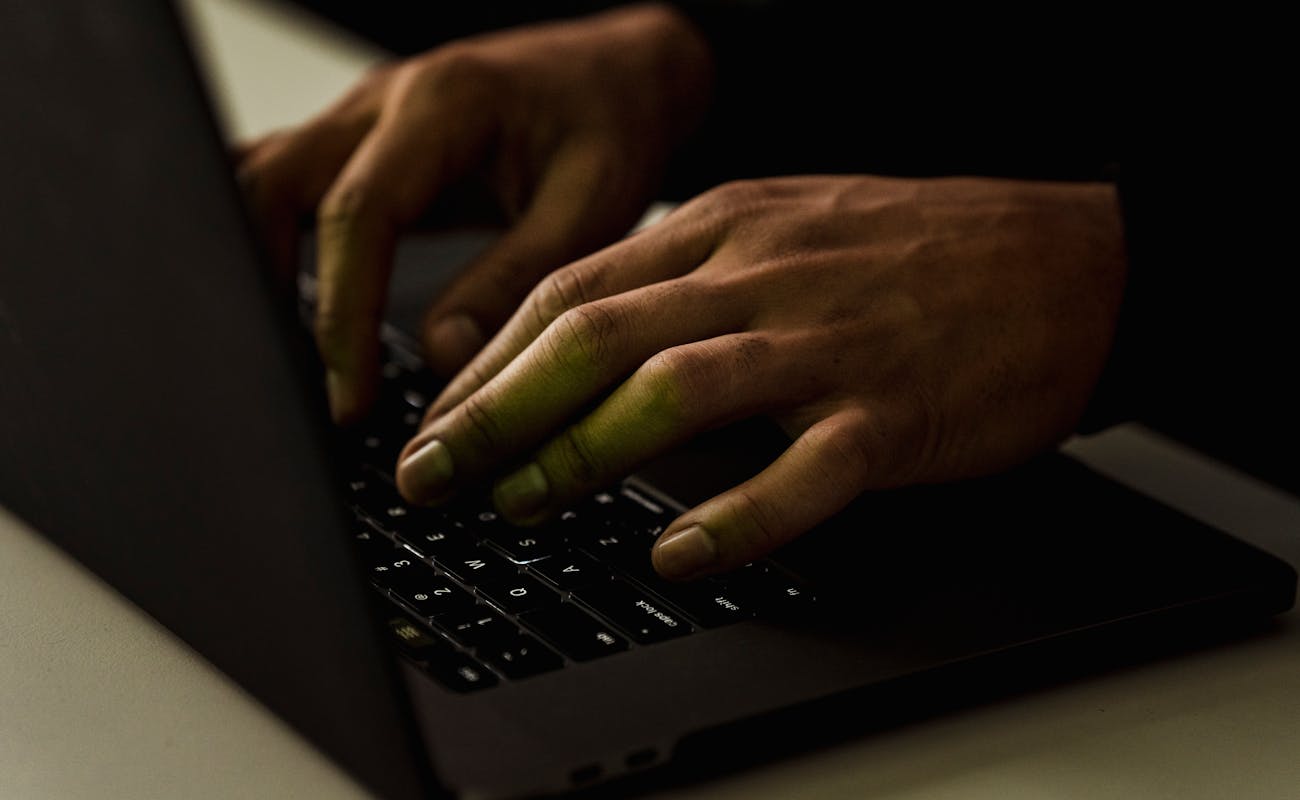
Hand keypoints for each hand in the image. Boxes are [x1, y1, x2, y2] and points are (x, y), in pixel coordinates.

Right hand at [235, 3, 711, 421]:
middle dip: (269, 289)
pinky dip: (271, 242)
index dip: (343, 314)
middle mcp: (386, 99)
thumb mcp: (591, 207)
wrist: (619, 75)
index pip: (357, 213)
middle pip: (272, 184)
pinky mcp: (362, 143)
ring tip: (282, 356)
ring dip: (259, 264)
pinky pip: (288, 183)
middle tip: (296, 383)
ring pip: (263, 180)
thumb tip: (444, 354)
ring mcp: (364, 117)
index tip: (348, 396)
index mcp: (445, 103)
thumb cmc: (613, 125)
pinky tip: (284, 304)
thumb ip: (517, 280)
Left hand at [395, 175, 1126, 578]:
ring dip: (582, 453)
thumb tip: (586, 348)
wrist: (1067, 257)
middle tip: (433, 474)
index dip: (487, 361)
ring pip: (675, 390)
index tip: (433, 419)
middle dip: (496, 410)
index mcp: (724, 226)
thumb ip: (687, 280)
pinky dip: (735, 517)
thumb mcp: (784, 229)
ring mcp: (826, 341)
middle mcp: (759, 274)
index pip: (571, 290)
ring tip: (522, 506)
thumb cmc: (917, 251)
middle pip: (595, 336)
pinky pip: (802, 470)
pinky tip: (678, 556)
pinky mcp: (892, 411)